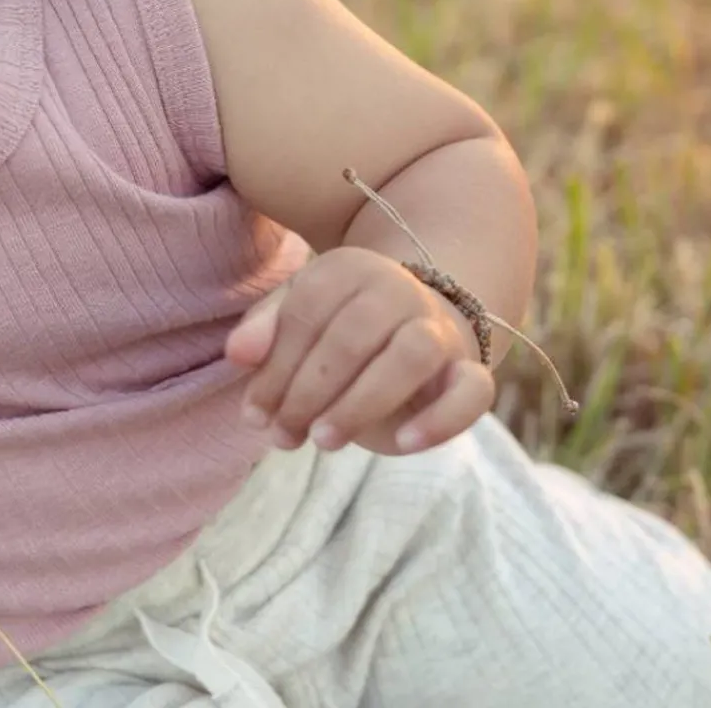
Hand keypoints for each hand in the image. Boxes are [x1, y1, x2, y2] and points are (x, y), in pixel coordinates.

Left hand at [224, 246, 494, 455]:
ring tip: (324, 441)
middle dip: (309, 393)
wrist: (415, 327)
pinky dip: (442, 419)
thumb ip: (264, 330)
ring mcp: (438, 327)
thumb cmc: (339, 329)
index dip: (275, 368)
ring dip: (362, 402)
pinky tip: (405, 443)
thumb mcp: (296, 319)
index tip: (255, 415)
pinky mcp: (470, 369)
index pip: (306, 313)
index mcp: (348, 268)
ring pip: (412, 355)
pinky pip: (473, 390)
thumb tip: (237, 355)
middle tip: (283, 435)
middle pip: (353, 336)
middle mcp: (398, 288)